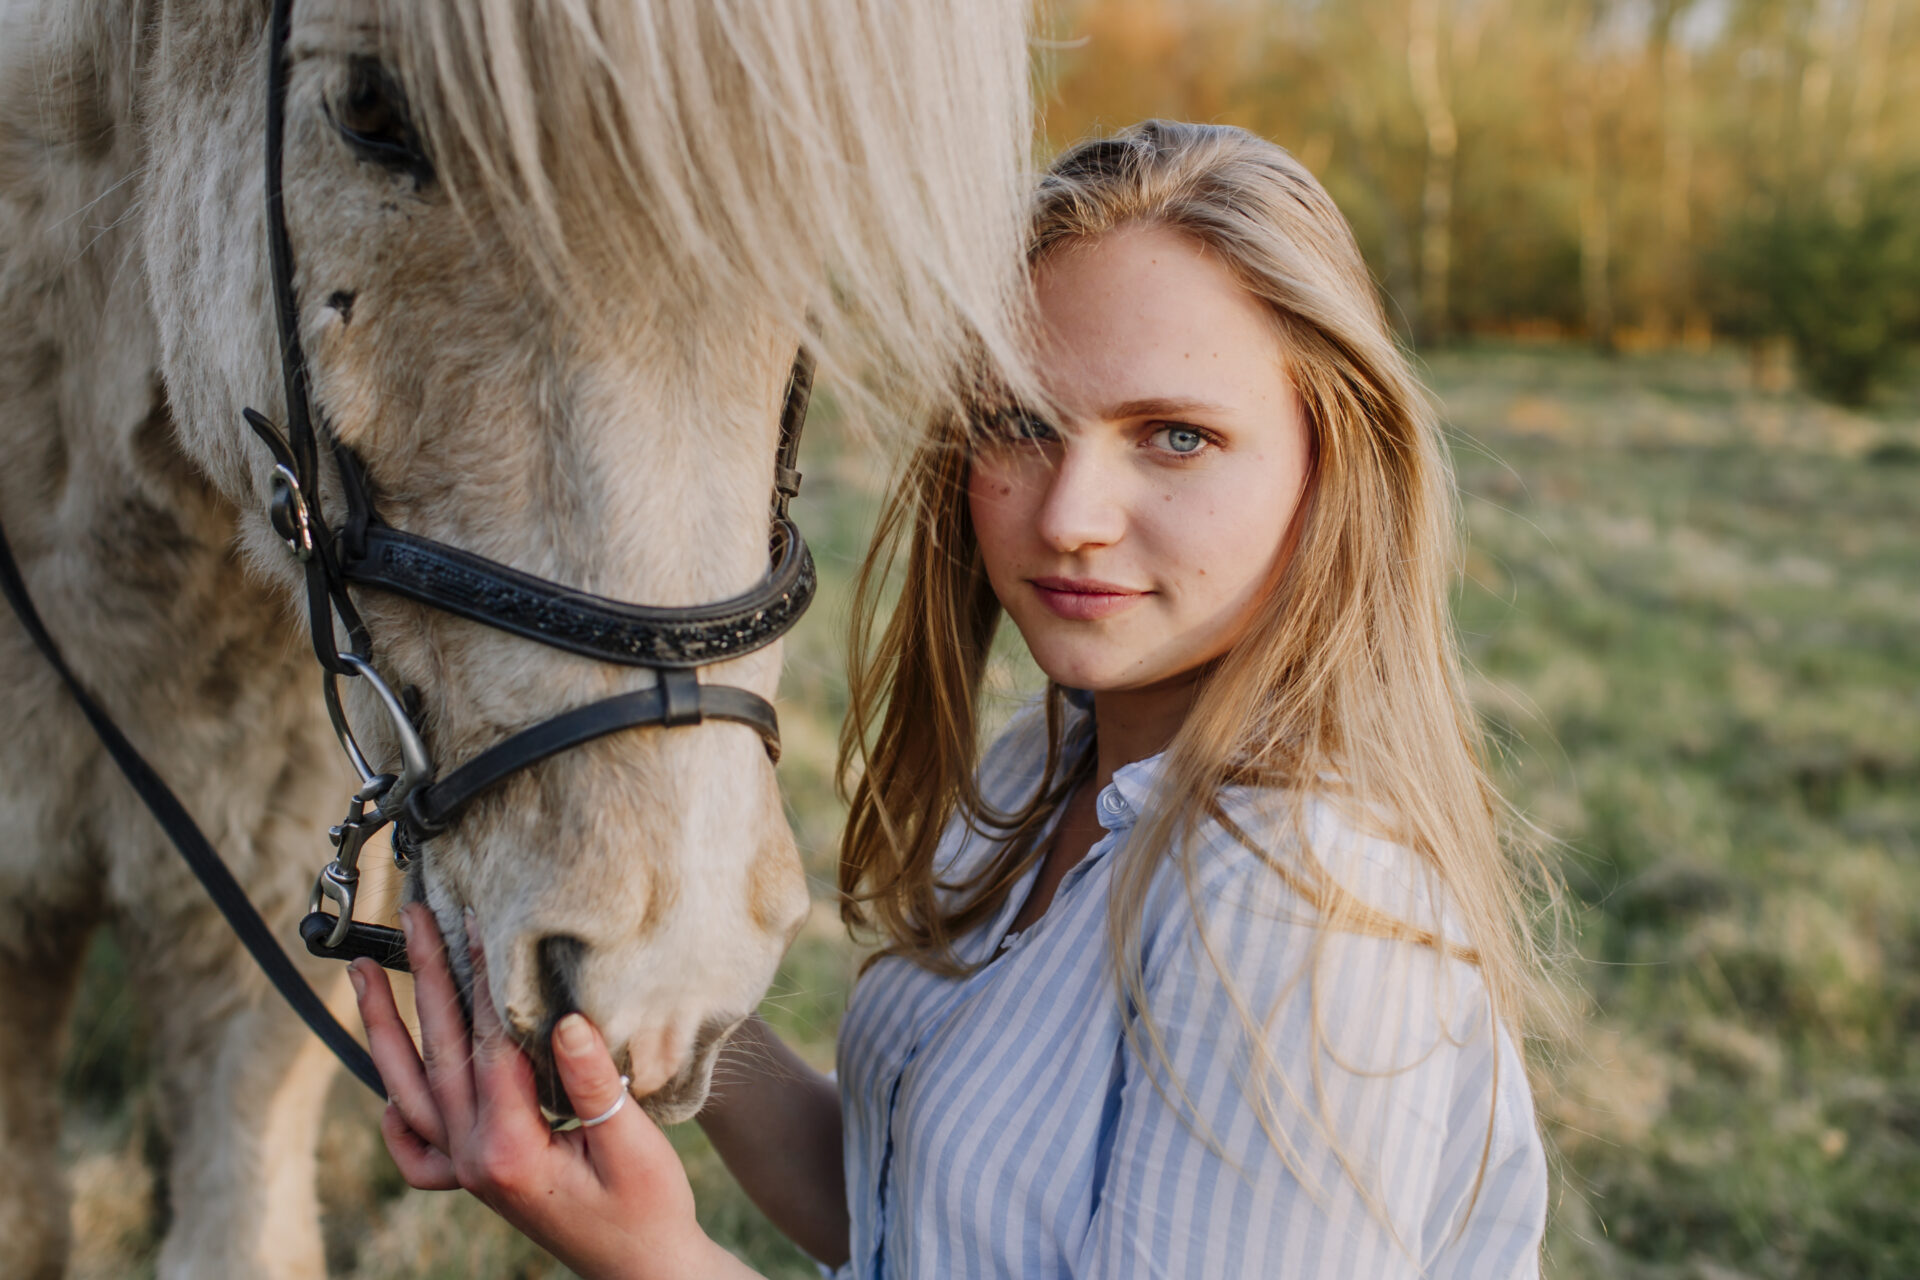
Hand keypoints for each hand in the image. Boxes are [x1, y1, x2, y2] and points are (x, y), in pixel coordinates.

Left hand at [350, 903, 751, 1279]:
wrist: (642, 1270)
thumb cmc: (650, 1208)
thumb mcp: (633, 1144)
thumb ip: (596, 1084)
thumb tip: (564, 1020)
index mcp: (509, 1148)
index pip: (489, 1044)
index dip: (485, 978)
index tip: (476, 920)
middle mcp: (475, 1158)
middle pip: (438, 1053)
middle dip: (420, 978)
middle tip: (410, 918)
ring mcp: (469, 1170)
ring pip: (410, 1090)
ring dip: (385, 1029)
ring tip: (360, 975)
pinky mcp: (476, 1177)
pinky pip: (418, 1145)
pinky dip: (396, 1113)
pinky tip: (389, 1087)